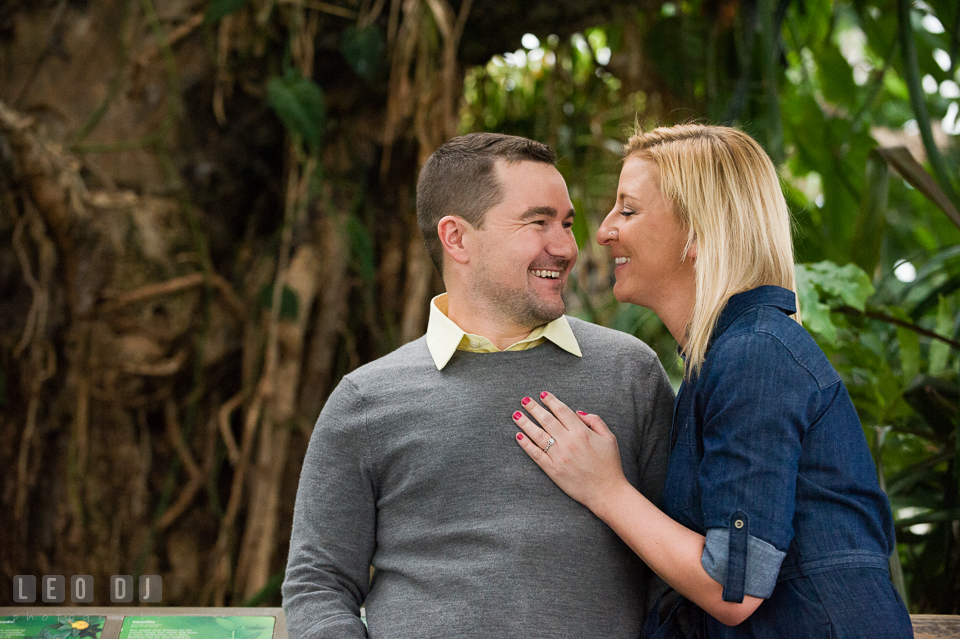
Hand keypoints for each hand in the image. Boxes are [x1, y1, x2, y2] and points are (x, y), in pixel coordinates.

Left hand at [513, 391, 630, 512]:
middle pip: (546, 420)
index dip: (551, 401)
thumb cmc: (609, 465)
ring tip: (516, 414)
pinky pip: (536, 454)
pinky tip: (519, 436)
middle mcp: (568, 442)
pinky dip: (526, 444)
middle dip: (533, 408)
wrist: (606, 492)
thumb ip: (595, 421)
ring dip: (525, 423)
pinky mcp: (552, 470)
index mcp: (582, 432)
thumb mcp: (609, 438)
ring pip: (538, 435)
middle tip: (524, 400)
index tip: (542, 394)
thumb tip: (577, 412)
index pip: (562, 411)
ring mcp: (559, 456)